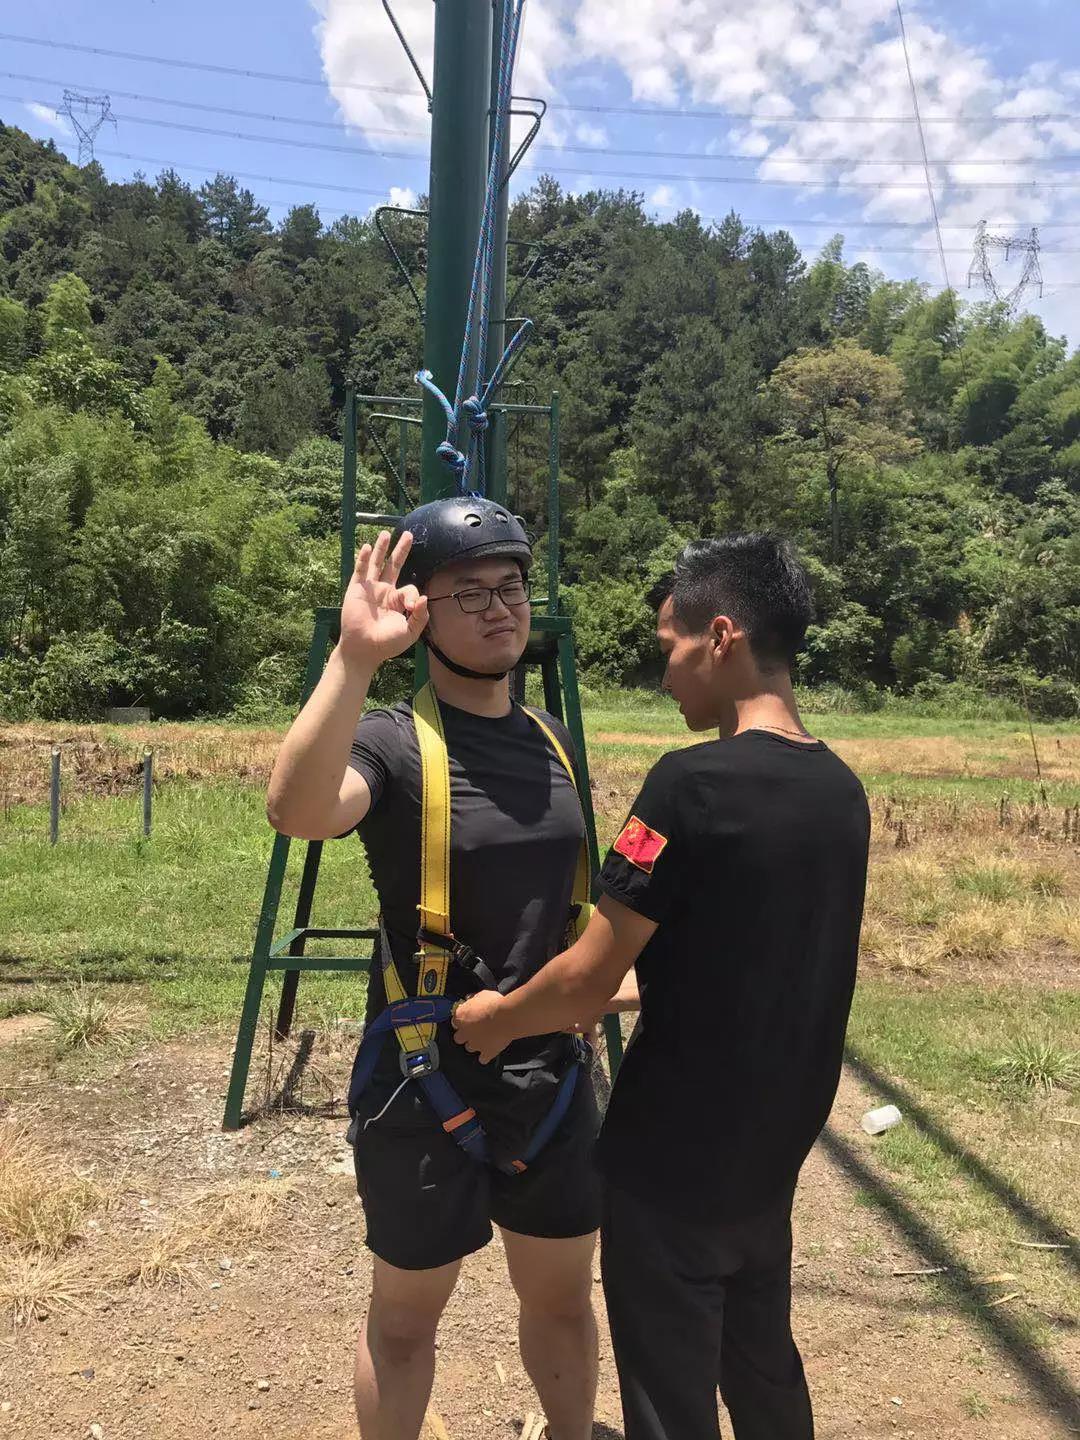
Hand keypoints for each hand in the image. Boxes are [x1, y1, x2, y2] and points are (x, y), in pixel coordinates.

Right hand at [338, 530, 428, 669]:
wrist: (365, 649)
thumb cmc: (387, 644)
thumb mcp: (409, 632)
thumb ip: (420, 616)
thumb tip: (424, 597)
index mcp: (397, 601)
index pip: (409, 588)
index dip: (412, 595)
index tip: (411, 606)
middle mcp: (384, 591)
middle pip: (394, 565)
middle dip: (401, 550)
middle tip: (409, 534)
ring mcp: (370, 589)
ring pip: (377, 564)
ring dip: (381, 548)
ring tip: (385, 533)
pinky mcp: (356, 589)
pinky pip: (361, 571)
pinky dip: (363, 559)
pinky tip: (367, 547)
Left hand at [452, 992, 511, 1063]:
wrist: (506, 1017)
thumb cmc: (494, 1003)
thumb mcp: (482, 995)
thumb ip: (474, 1000)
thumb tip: (471, 1001)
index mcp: (460, 1017)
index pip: (455, 1021)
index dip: (462, 1020)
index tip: (468, 1018)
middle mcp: (464, 1032)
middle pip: (458, 1038)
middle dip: (465, 1035)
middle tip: (474, 1030)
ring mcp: (475, 1044)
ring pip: (469, 1048)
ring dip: (475, 1044)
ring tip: (484, 1040)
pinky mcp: (486, 1052)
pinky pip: (483, 1059)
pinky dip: (486, 1056)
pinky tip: (490, 1051)